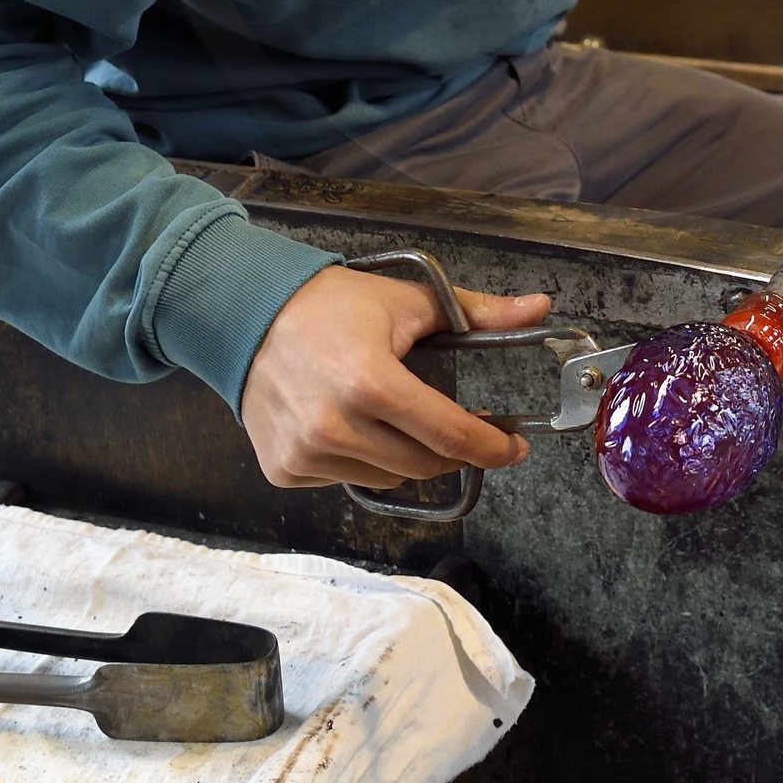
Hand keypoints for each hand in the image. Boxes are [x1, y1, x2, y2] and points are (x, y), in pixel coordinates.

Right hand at [241, 264, 551, 489]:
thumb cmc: (328, 305)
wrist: (245, 314)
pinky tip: (351, 424)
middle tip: (459, 425)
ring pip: (387, 478)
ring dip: (405, 456)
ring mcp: (305, 454)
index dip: (491, 445)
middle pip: (423, 464)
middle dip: (451, 448)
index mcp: (370, 382)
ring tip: (393, 415)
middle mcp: (335, 426)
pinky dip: (361, 460)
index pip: (449, 434)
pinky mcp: (284, 470)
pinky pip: (346, 479)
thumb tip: (537, 307)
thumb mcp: (406, 302)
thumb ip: (475, 313)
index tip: (513, 445)